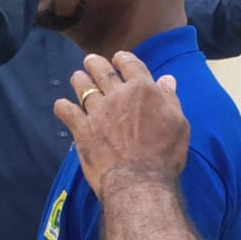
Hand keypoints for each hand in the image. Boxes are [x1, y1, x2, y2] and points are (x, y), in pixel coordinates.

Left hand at [54, 52, 189, 195]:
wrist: (138, 181)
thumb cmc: (164, 155)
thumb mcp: (178, 125)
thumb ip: (170, 99)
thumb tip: (166, 79)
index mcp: (143, 90)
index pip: (130, 64)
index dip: (123, 58)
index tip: (119, 58)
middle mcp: (117, 95)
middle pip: (102, 71)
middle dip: (95, 63)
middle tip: (91, 60)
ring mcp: (97, 111)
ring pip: (83, 87)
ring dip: (79, 80)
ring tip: (78, 77)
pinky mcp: (82, 129)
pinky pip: (67, 112)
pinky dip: (62, 107)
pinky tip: (61, 106)